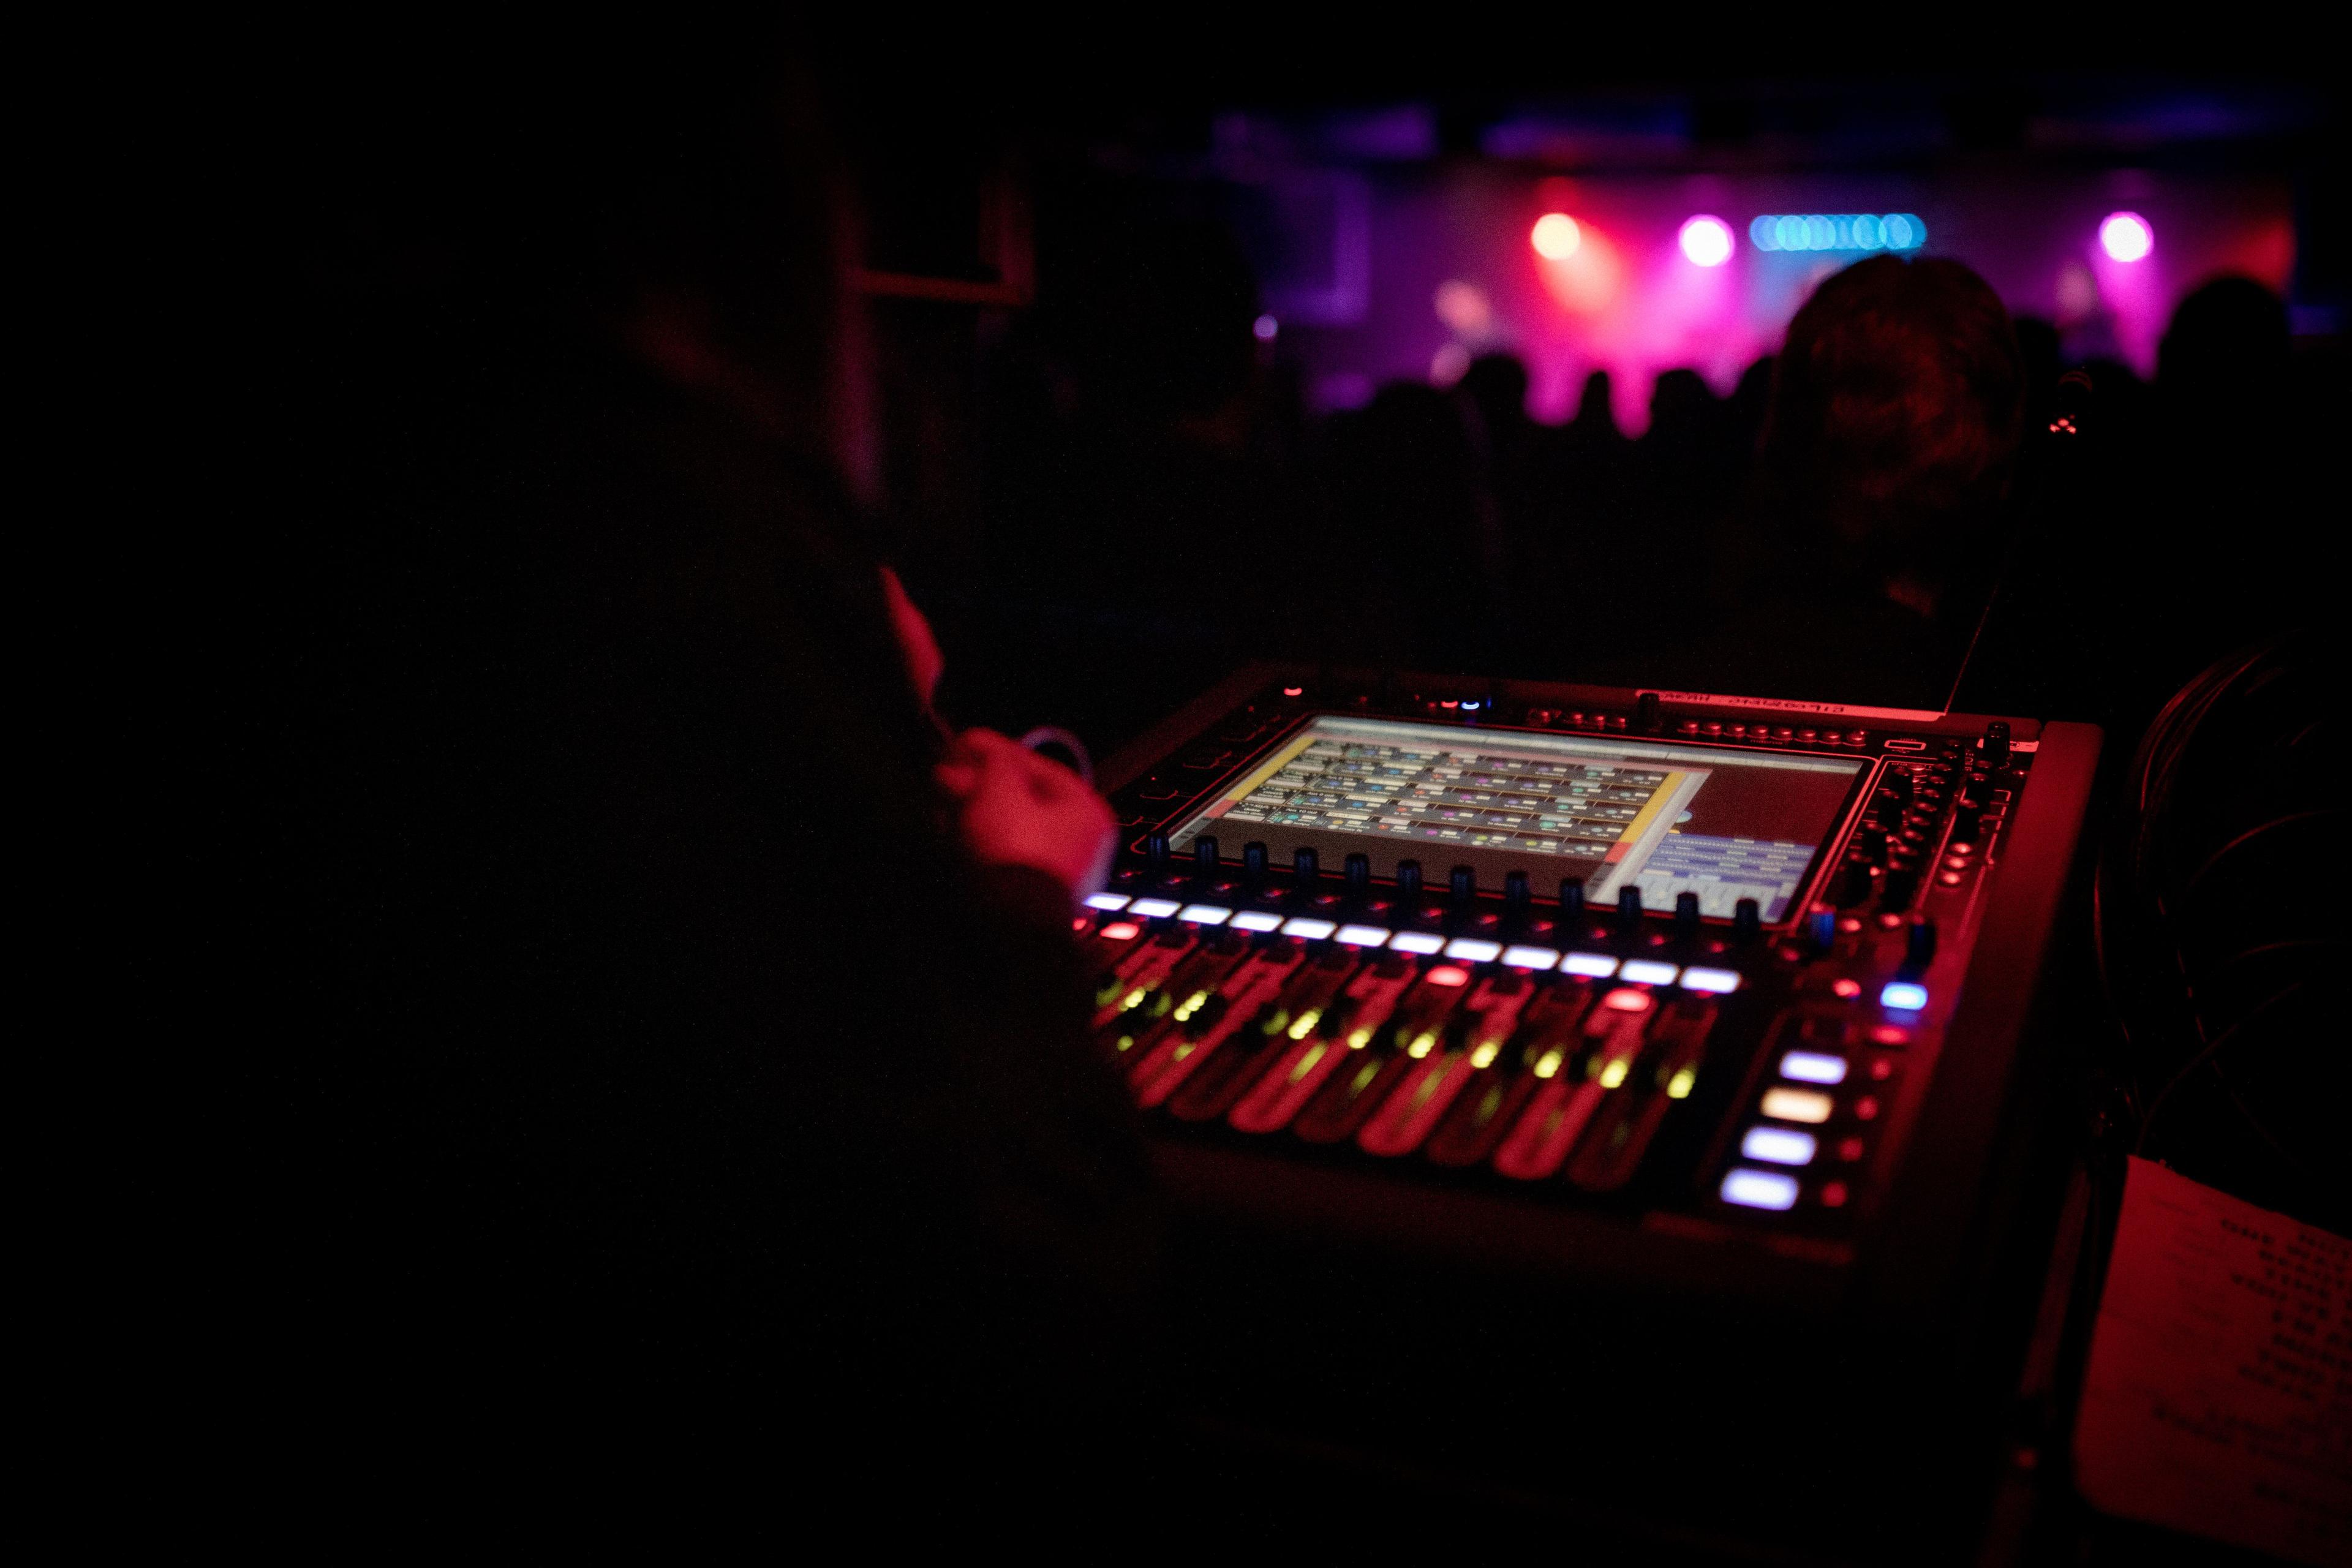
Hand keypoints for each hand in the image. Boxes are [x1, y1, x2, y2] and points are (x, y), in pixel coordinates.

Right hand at [935, 728, 1113, 899]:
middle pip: (1021, 798)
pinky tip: (950, 828)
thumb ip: (995, 760)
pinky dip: (977, 838)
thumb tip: (985, 748)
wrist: (1009, 919)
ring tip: (942, 799)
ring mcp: (1054, 869)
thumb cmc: (1016, 847)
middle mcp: (1078, 841)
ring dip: (973, 809)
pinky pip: (1002, 853)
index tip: (966, 742)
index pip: (1040, 768)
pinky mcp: (1028, 891)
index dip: (998, 751)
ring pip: (1007, 826)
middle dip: (978, 783)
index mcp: (1086, 812)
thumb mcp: (1002, 789)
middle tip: (945, 774)